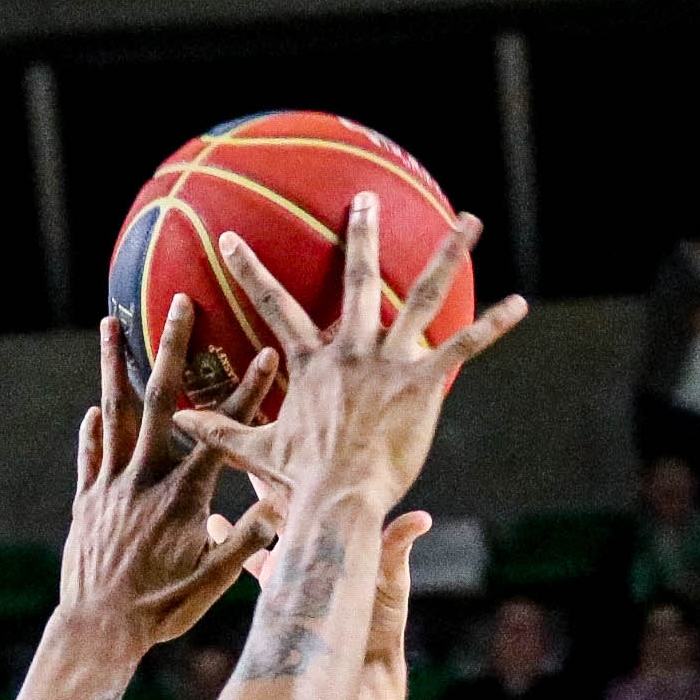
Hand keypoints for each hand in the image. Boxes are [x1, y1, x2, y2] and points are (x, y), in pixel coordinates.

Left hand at [54, 305, 267, 658]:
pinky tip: (95, 407)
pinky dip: (94, 429)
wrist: (97, 630)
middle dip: (174, 349)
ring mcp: (111, 487)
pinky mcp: (87, 502)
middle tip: (180, 304)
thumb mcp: (212, 581)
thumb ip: (245, 541)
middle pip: (161, 401)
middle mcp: (144, 480)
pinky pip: (90, 455)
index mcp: (182, 496)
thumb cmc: (160, 611)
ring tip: (108, 325)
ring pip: (114, 413)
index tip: (266, 356)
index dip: (246, 395)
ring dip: (113, 366)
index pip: (221, 435)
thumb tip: (281, 506)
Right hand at [181, 193, 525, 523]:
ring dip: (448, 254)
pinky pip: (464, 345)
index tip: (231, 239)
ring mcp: (389, 362)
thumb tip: (179, 423)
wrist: (339, 500)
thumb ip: (221, 433)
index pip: (274, 306)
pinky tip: (519, 303)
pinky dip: (493, 324)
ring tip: (469, 220)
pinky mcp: (423, 382)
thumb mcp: (256, 454)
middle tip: (366, 199)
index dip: (250, 271)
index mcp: (311, 364)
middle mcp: (351, 350)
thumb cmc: (301, 483)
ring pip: (423, 295)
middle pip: (358, 279)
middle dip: (361, 235)